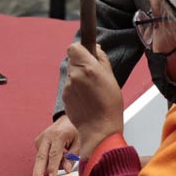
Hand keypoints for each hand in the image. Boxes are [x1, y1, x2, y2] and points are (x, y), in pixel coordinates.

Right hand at [32, 115, 78, 175]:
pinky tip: (52, 163)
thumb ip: (72, 156)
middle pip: (41, 157)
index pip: (54, 155)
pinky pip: (41, 155)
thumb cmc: (74, 130)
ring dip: (43, 168)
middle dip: (38, 172)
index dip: (53, 168)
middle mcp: (46, 137)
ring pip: (40, 158)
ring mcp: (41, 139)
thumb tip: (66, 169)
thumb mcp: (79, 142)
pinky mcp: (38, 141)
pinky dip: (46, 162)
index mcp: (58, 135)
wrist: (66, 119)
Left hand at [62, 43, 123, 159]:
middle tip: (92, 74)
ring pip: (70, 74)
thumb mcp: (111, 78)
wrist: (100, 128)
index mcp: (88, 68)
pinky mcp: (64, 96)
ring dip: (78, 77)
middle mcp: (75, 75)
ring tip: (91, 89)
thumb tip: (96, 48)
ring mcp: (68, 86)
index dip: (80, 49)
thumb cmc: (109, 105)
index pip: (74, 47)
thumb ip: (101, 59)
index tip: (87, 53)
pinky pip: (69, 86)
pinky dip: (75, 89)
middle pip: (72, 60)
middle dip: (80, 64)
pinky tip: (86, 98)